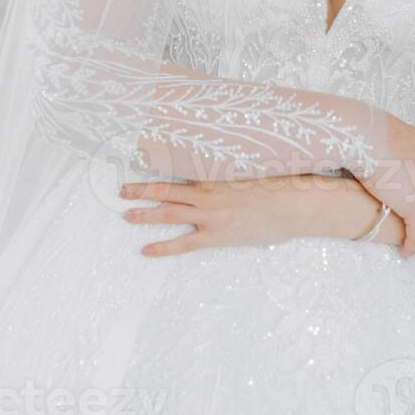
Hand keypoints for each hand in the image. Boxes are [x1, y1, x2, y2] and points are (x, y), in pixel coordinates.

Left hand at [118, 176, 346, 256]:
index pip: (179, 170)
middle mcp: (207, 193)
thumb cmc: (278, 186)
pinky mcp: (217, 235)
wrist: (293, 205)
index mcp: (214, 175)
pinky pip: (184, 243)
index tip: (140, 164)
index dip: (157, 169)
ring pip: (169, 213)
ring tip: (126, 215)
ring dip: (145, 214)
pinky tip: (146, 250)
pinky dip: (163, 247)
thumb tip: (228, 164)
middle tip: (121, 191)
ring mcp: (210, 215)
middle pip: (166, 191)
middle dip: (141, 191)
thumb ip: (236, 169)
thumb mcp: (253, 171)